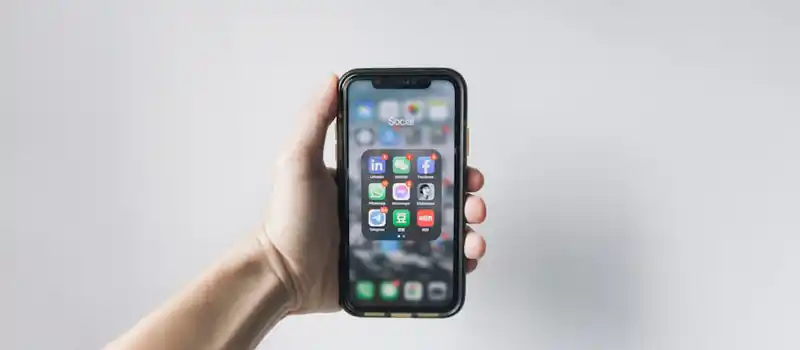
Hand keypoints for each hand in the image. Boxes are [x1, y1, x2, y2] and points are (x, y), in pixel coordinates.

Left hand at [259, 75, 487, 313]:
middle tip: (472, 193)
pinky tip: (466, 257)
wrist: (284, 275)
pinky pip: (437, 260)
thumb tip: (331, 81)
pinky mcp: (396, 264)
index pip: (416, 157)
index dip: (444, 150)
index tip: (462, 146)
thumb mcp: (297, 161)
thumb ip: (314, 121)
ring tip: (472, 232)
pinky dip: (459, 258)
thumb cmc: (288, 220)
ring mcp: (394, 235)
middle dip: (465, 188)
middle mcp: (387, 203)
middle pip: (440, 190)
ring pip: (445, 225)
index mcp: (371, 176)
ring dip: (468, 225)